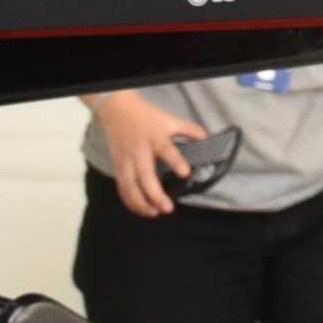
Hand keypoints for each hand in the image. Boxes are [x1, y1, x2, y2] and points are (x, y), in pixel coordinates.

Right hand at [88, 90, 199, 220]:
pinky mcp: (118, 167)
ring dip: (140, 202)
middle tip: (167, 208)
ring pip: (129, 185)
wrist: (116, 110)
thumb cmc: (144, 116)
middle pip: (144, 175)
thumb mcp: (169, 119)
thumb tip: (205, 137)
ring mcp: (126, 161)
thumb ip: (188, 129)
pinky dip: (129, 201)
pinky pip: (122, 187)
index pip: (166, 150)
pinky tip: (140, 210)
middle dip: (154, 194)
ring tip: (154, 213)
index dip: (176, 161)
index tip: (185, 173)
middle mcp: (139, 151)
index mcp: (155, 138)